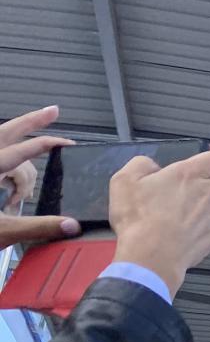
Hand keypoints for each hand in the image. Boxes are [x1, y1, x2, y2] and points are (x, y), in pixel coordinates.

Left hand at [0, 106, 77, 245]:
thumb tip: (70, 224)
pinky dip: (2, 147)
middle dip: (31, 120)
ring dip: (13, 130)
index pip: (21, 150)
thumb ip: (38, 227)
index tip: (66, 143)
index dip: (46, 144)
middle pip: (4, 131)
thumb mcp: (3, 231)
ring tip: (30, 124)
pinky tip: (7, 149)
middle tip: (52, 111)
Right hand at [109, 143, 209, 294]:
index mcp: (188, 175)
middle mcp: (207, 193)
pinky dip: (207, 226)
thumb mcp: (124, 181)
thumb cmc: (137, 218)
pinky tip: (188, 231)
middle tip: (204, 184)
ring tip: (190, 211)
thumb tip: (152, 166)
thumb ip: (142, 165)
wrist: (150, 257)